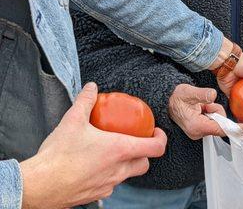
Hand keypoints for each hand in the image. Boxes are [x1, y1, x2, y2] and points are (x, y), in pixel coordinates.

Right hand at [20, 83, 166, 208]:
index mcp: (120, 150)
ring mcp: (108, 185)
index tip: (156, 132)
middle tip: (135, 141)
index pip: (156, 148)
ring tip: (113, 153)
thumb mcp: (73, 120)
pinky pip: (110, 185)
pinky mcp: (96, 195)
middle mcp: (119, 170)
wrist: (39, 185)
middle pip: (144, 164)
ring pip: (127, 175)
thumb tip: (92, 88)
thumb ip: (86, 101)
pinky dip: (109, 175)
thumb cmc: (58, 155)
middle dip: (144, 153)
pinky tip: (95, 167)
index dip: (161, 139)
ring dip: (126, 165)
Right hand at [168, 84, 242, 139]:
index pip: (220, 129)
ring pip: (217, 120)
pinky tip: (201, 108)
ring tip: (200, 105)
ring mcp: (199, 131)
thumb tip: (212, 95)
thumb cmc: (176, 98)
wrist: (169, 101)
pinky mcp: (201, 129)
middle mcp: (198, 132)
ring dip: (212, 110)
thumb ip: (201, 94)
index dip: (234, 128)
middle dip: (216, 111)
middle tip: (204, 104)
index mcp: (196, 126)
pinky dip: (210, 112)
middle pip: (220, 123)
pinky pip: (213, 120)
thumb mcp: (187, 92)